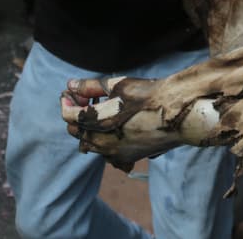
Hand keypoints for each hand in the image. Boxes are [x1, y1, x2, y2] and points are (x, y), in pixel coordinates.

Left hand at [60, 77, 179, 169]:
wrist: (176, 114)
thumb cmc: (147, 95)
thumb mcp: (116, 85)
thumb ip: (90, 86)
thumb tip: (70, 84)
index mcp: (97, 124)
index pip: (68, 116)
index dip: (66, 102)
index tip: (70, 92)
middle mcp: (102, 144)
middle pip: (76, 132)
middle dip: (75, 114)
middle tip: (84, 98)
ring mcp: (114, 154)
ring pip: (90, 144)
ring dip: (88, 128)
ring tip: (99, 110)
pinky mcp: (127, 158)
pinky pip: (106, 152)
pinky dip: (103, 139)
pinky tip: (113, 126)